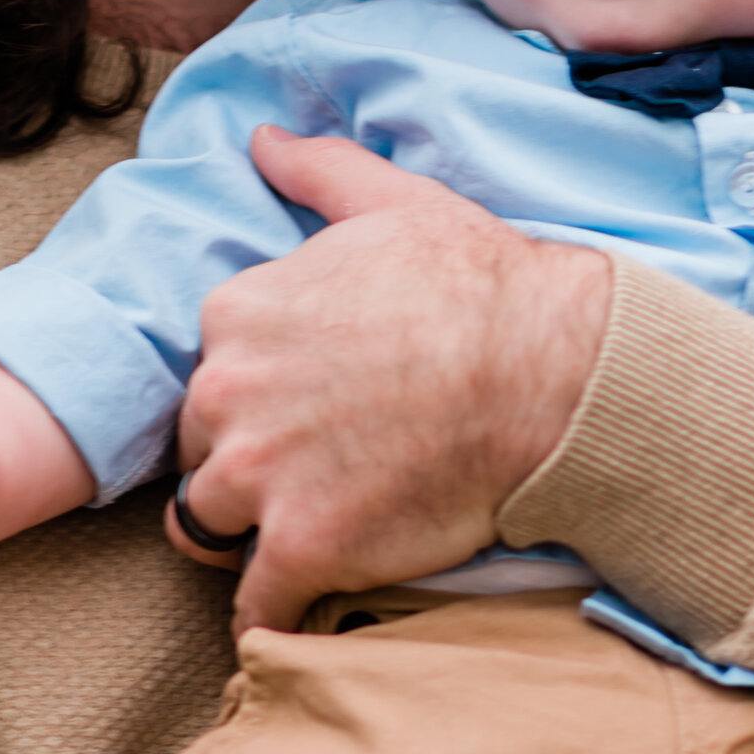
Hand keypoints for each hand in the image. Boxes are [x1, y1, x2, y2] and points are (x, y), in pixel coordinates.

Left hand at [168, 126, 611, 631]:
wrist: (552, 371)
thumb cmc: (482, 284)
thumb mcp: (394, 201)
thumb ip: (317, 170)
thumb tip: (262, 137)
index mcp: (238, 312)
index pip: (210, 374)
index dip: (253, 400)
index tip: (302, 414)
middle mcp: (228, 391)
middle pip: (201, 451)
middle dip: (243, 466)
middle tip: (314, 475)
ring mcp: (261, 474)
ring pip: (208, 525)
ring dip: (247, 537)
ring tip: (302, 539)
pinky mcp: (302, 547)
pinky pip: (254, 605)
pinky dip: (267, 617)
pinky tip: (289, 615)